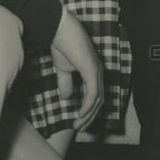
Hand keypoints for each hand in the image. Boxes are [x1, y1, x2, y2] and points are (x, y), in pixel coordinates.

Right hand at [50, 9, 103, 130]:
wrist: (60, 31)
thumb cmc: (63, 45)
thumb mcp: (63, 69)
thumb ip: (66, 84)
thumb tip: (66, 98)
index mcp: (93, 71)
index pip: (95, 96)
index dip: (89, 110)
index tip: (80, 121)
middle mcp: (98, 72)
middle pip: (99, 100)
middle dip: (90, 117)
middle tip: (80, 128)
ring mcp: (97, 71)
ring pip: (97, 100)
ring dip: (88, 115)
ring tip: (78, 125)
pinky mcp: (92, 71)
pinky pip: (93, 94)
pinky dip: (88, 106)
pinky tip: (82, 114)